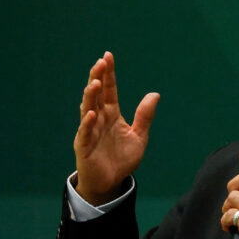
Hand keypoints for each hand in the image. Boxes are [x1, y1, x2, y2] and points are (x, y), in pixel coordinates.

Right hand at [73, 51, 159, 204]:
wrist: (111, 182)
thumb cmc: (122, 159)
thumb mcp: (139, 136)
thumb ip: (144, 116)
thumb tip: (155, 94)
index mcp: (112, 115)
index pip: (109, 91)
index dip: (109, 74)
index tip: (108, 56)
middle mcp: (99, 119)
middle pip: (97, 95)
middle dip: (98, 78)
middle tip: (100, 62)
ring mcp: (90, 131)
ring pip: (88, 109)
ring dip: (91, 96)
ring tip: (96, 83)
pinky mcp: (84, 145)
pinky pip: (85, 132)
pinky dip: (88, 123)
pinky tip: (92, 113)